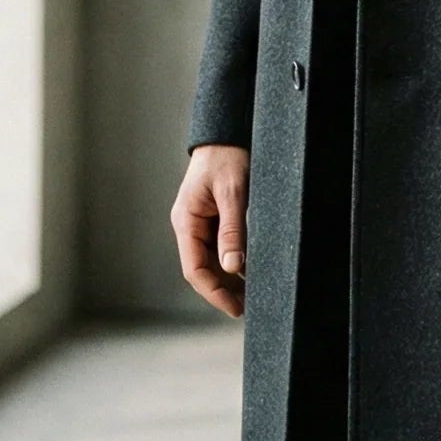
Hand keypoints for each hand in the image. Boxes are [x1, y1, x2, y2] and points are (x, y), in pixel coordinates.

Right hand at [172, 143, 250, 317]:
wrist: (227, 132)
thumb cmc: (228, 157)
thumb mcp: (233, 192)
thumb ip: (232, 229)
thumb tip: (232, 267)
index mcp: (186, 221)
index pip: (194, 269)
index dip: (214, 292)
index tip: (236, 308)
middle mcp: (190, 225)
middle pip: (203, 269)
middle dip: (224, 290)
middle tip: (250, 307)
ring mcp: (200, 223)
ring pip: (212, 261)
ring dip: (230, 279)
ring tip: (254, 295)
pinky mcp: (213, 219)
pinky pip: (220, 247)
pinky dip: (235, 262)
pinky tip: (251, 272)